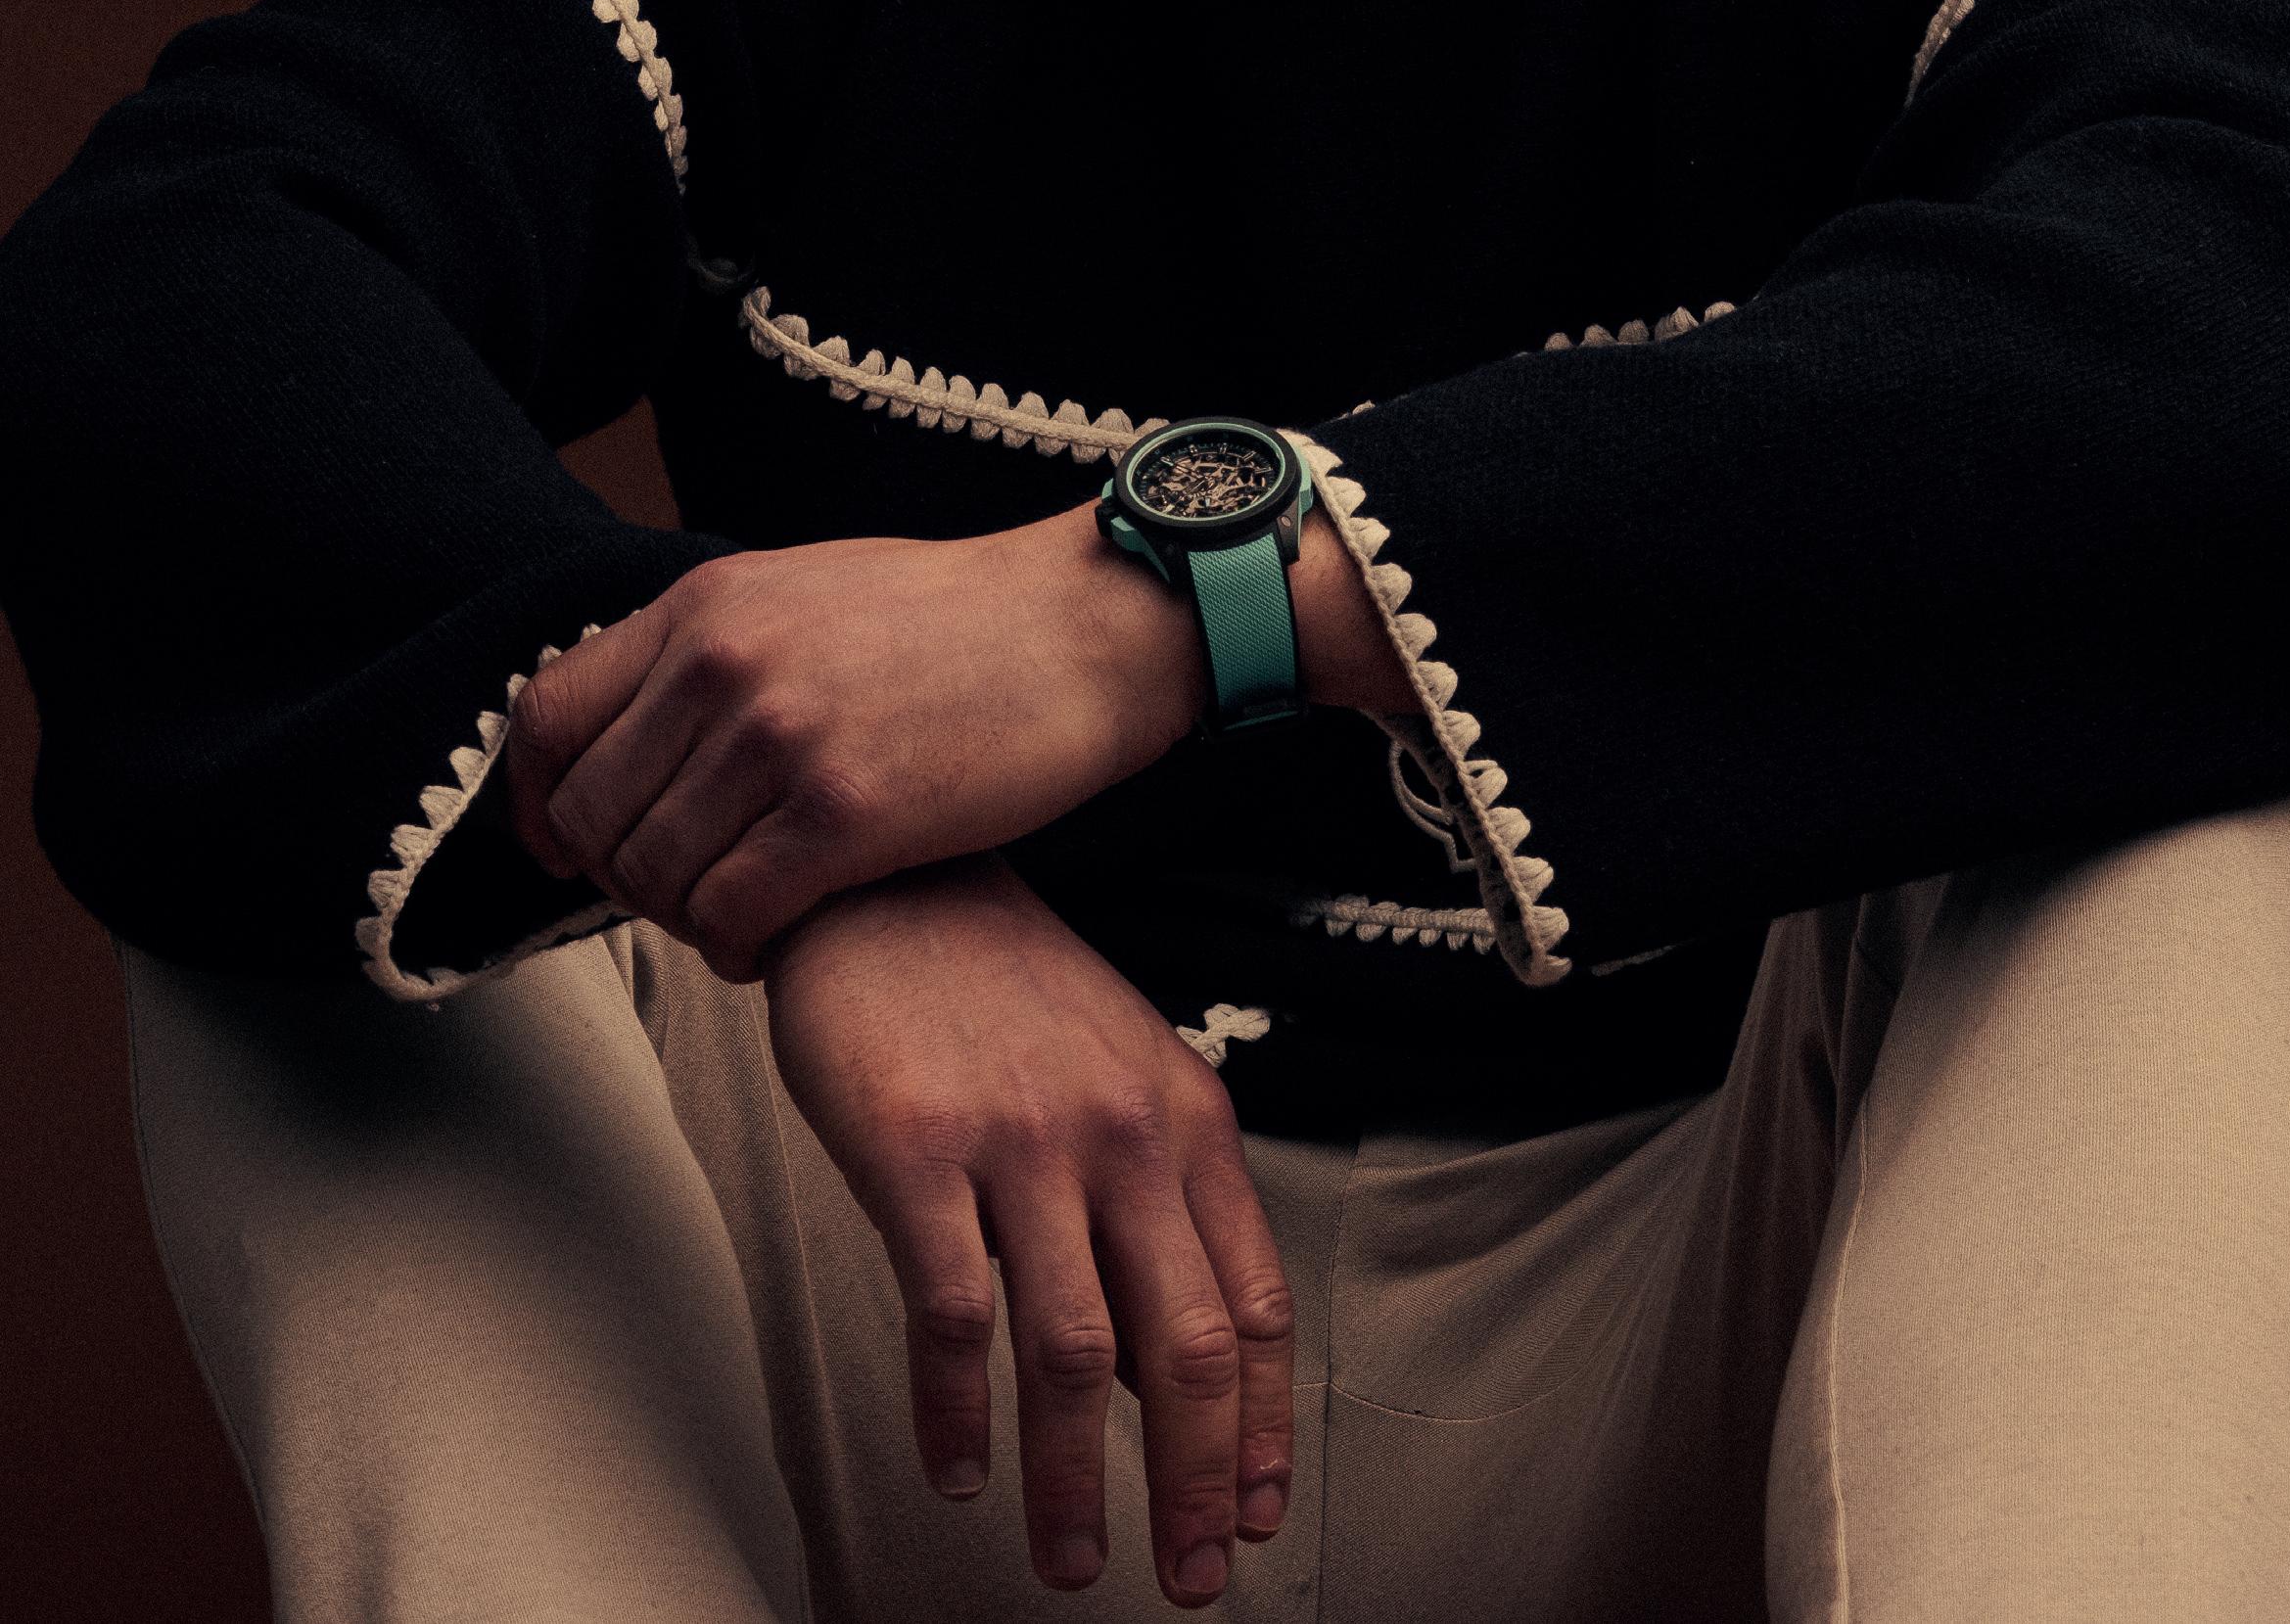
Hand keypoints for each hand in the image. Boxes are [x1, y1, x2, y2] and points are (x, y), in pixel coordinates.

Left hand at [504, 506, 1206, 976]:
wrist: (1087, 625)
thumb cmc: (958, 619)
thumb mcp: (805, 588)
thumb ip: (713, 647)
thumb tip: (628, 731)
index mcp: (707, 605)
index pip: (548, 717)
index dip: (537, 801)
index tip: (566, 844)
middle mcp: (725, 664)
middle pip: (592, 817)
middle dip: (623, 875)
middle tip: (686, 888)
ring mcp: (781, 739)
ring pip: (654, 879)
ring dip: (686, 917)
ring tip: (742, 910)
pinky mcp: (844, 815)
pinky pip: (730, 918)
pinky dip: (738, 948)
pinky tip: (777, 936)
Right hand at [765, 858, 1293, 1607]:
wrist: (888, 875)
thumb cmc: (1000, 984)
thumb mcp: (1116, 1070)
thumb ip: (1152, 1203)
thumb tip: (1156, 1366)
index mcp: (1184, 1117)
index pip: (1255, 1303)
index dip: (1263, 1427)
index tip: (1251, 1515)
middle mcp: (1120, 1133)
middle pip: (1186, 1347)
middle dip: (1193, 1485)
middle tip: (1185, 1578)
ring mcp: (1022, 1143)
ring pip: (1072, 1356)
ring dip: (1071, 1483)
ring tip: (1069, 1558)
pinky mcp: (919, 1154)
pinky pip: (952, 1317)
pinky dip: (957, 1416)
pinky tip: (958, 1470)